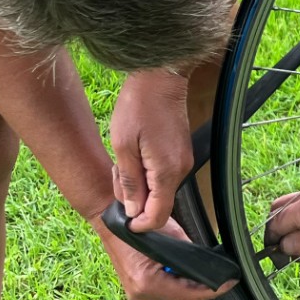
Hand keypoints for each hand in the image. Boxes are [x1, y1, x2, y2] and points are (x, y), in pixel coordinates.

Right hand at [90, 212, 228, 299]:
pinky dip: (178, 286)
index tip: (230, 283)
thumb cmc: (139, 224)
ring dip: (191, 289)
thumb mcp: (173, 236)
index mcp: (148, 283)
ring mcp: (137, 293)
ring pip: (174, 297)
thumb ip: (190, 254)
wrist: (112, 222)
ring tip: (211, 279)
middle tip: (225, 280)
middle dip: (205, 290)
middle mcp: (141, 293)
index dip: (214, 289)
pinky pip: (163, 292)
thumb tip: (210, 264)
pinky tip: (189, 277)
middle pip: (183, 299)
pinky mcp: (136, 289)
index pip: (189, 294)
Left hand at [109, 71, 193, 232]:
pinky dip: (145, 170)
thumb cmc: (139, 106)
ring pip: (159, 188)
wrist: (160, 76)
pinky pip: (162, 174)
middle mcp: (180, 169)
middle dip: (134, 198)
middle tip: (117, 173)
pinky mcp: (180, 152)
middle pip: (158, 203)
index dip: (139, 224)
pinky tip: (134, 150)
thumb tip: (133, 211)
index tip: (122, 216)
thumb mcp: (123, 145)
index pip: (158, 215)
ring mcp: (182, 160)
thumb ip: (129, 182)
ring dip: (138, 182)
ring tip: (124, 157)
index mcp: (166, 171)